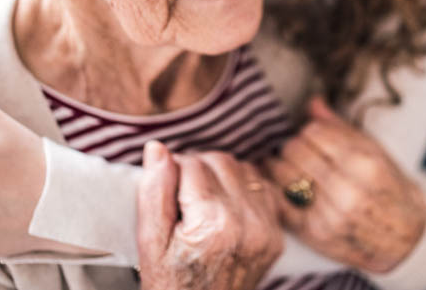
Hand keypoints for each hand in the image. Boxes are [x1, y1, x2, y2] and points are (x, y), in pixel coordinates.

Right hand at [137, 143, 282, 289]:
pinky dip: (243, 190)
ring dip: (221, 176)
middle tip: (180, 195)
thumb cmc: (170, 285)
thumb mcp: (150, 242)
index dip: (172, 170)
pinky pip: (262, 189)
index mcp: (213, 224)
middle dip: (197, 168)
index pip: (192, 164)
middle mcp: (247, 224)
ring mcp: (267, 230)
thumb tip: (157, 148)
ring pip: (243, 170)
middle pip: (220, 161)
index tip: (165, 188)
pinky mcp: (276, 236)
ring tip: (201, 202)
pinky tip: (224, 208)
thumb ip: (154, 191)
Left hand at [262, 96, 425, 272]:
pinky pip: (280, 204)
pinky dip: (274, 189)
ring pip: (283, 176)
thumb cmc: (389, 188)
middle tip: (298, 150)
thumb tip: (312, 101)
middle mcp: (347, 191)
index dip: (309, 131)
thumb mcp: (375, 152)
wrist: (406, 237)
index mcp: (364, 165)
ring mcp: (329, 216)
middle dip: (293, 147)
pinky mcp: (314, 235)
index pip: (314, 132)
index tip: (312, 136)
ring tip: (287, 164)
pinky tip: (277, 182)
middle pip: (295, 151)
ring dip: (279, 166)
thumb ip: (340, 127)